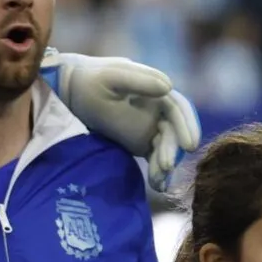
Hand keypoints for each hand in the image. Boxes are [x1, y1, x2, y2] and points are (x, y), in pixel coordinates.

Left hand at [43, 52, 201, 191]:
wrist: (72, 91)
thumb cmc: (90, 80)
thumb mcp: (111, 76)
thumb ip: (138, 80)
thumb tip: (169, 87)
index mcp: (155, 90)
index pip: (179, 109)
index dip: (187, 126)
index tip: (189, 145)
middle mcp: (158, 109)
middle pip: (173, 131)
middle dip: (172, 149)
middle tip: (167, 166)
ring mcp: (150, 125)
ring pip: (165, 146)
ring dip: (165, 163)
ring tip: (158, 181)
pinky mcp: (141, 140)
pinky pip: (154, 155)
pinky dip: (157, 169)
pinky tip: (159, 185)